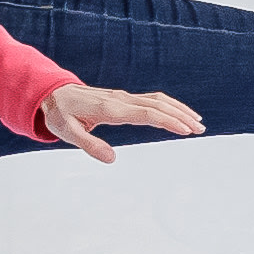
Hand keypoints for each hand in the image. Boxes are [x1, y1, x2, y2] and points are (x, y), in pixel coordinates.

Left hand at [39, 83, 205, 162]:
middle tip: (200, 129)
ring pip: (158, 100)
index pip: (146, 113)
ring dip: (179, 109)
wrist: (53, 94)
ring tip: (197, 123)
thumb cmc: (60, 114)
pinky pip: (152, 99)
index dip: (167, 121)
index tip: (185, 130)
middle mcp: (121, 100)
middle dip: (181, 116)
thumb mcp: (67, 133)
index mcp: (110, 109)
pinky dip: (169, 105)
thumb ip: (90, 145)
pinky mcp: (124, 98)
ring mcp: (124, 97)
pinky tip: (178, 114)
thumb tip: (112, 159)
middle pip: (158, 105)